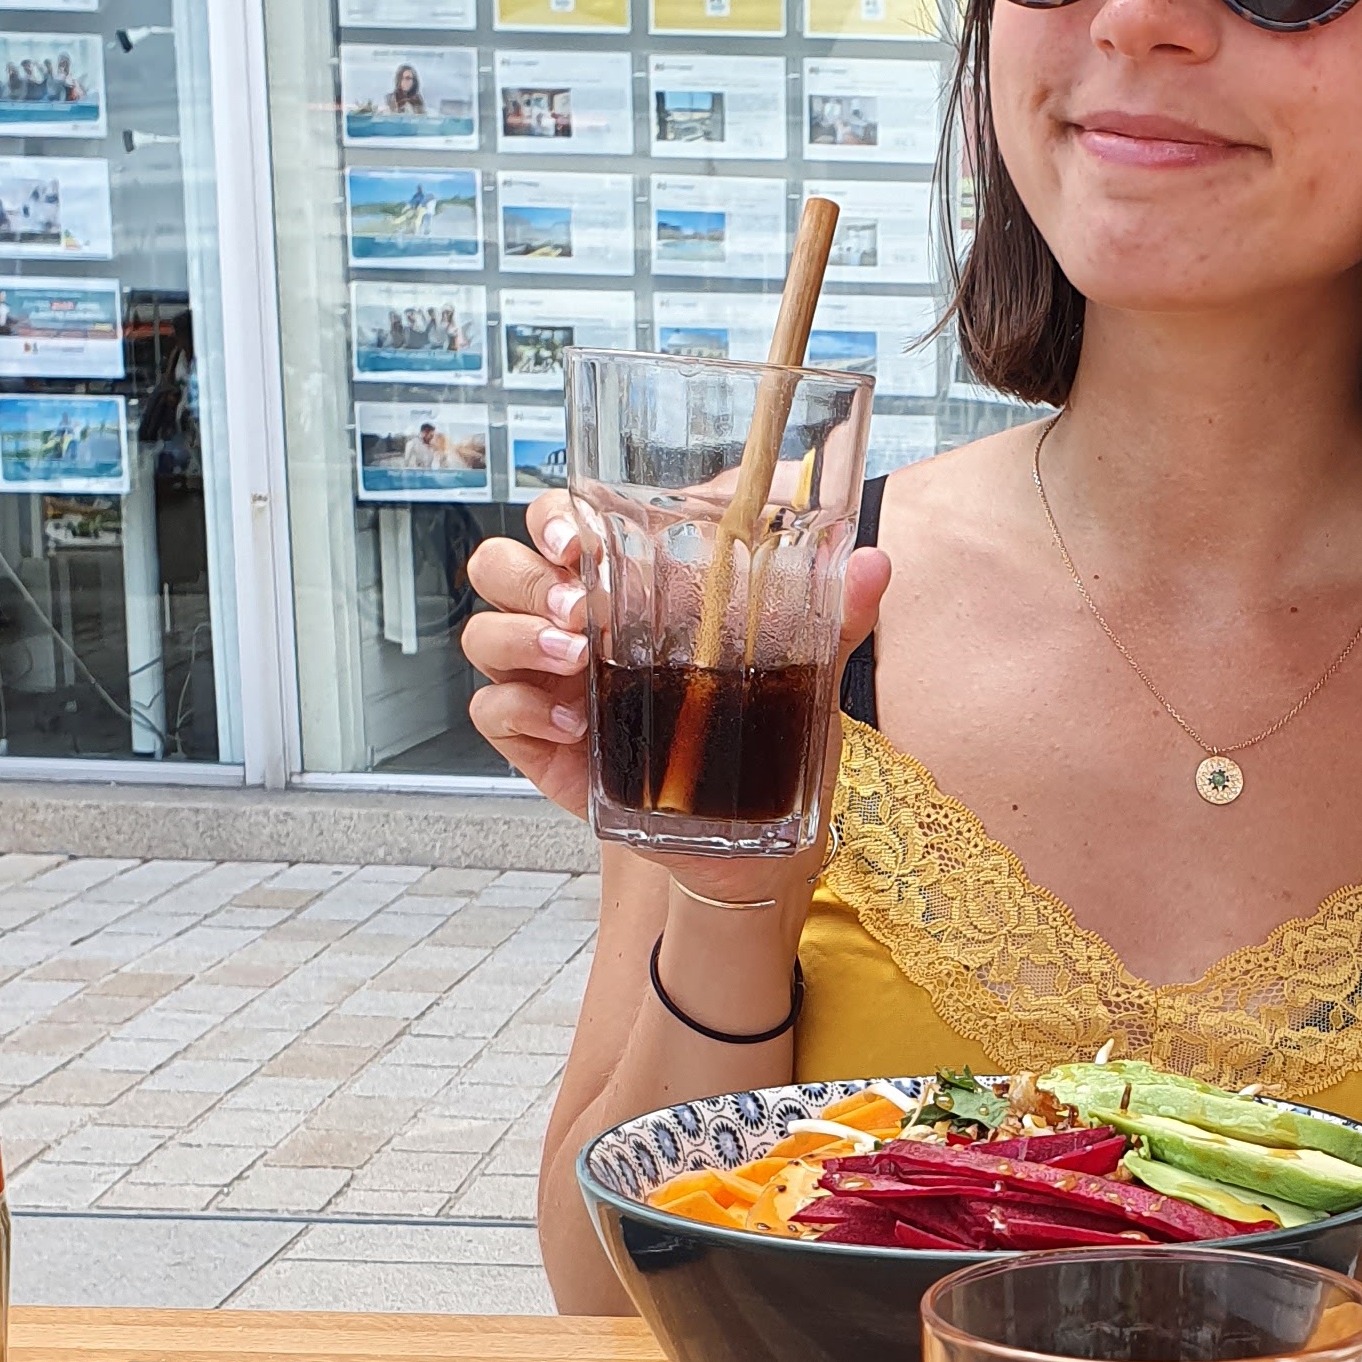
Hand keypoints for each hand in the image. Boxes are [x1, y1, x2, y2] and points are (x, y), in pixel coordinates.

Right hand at [461, 495, 890, 871]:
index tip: (575, 536)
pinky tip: (572, 727)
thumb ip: (833, 618)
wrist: (749, 843)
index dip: (550, 518)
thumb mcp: (802, 676)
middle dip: (526, 577)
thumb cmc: (765, 740)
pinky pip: (492, 713)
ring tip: (577, 659)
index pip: (560, 526)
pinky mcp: (539, 746)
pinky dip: (521, 711)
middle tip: (578, 607)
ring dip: (520, 637)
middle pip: (499, 568)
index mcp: (625, 589)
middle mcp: (575, 626)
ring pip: (485, 635)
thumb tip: (875, 563)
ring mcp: (550, 685)